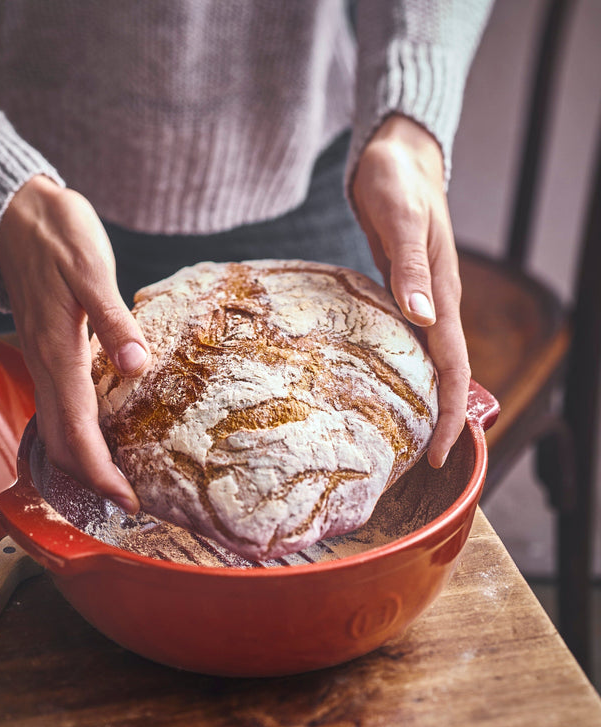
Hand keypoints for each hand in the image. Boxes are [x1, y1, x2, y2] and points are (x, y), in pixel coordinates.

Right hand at [0, 176, 149, 511]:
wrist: (14, 213)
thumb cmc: (56, 235)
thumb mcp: (90, 269)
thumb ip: (113, 319)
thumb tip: (137, 365)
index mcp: (58, 353)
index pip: (77, 432)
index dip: (101, 473)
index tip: (127, 501)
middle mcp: (46, 365)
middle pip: (63, 442)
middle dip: (93, 480)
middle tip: (129, 503)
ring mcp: (43, 359)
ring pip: (58, 428)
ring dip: (85, 461)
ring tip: (118, 480)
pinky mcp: (47, 350)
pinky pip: (59, 406)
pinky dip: (78, 433)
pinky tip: (101, 434)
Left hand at [351, 115, 469, 467]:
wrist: (396, 156)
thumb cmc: (397, 182)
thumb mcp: (402, 219)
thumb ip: (411, 267)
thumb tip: (423, 317)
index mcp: (443, 296)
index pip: (453, 368)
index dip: (448, 414)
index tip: (436, 455)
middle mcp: (434, 305)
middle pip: (444, 374)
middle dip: (435, 419)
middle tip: (414, 463)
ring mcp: (417, 300)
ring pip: (425, 361)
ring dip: (418, 399)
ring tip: (397, 436)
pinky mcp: (398, 292)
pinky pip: (404, 341)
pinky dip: (398, 369)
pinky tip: (379, 384)